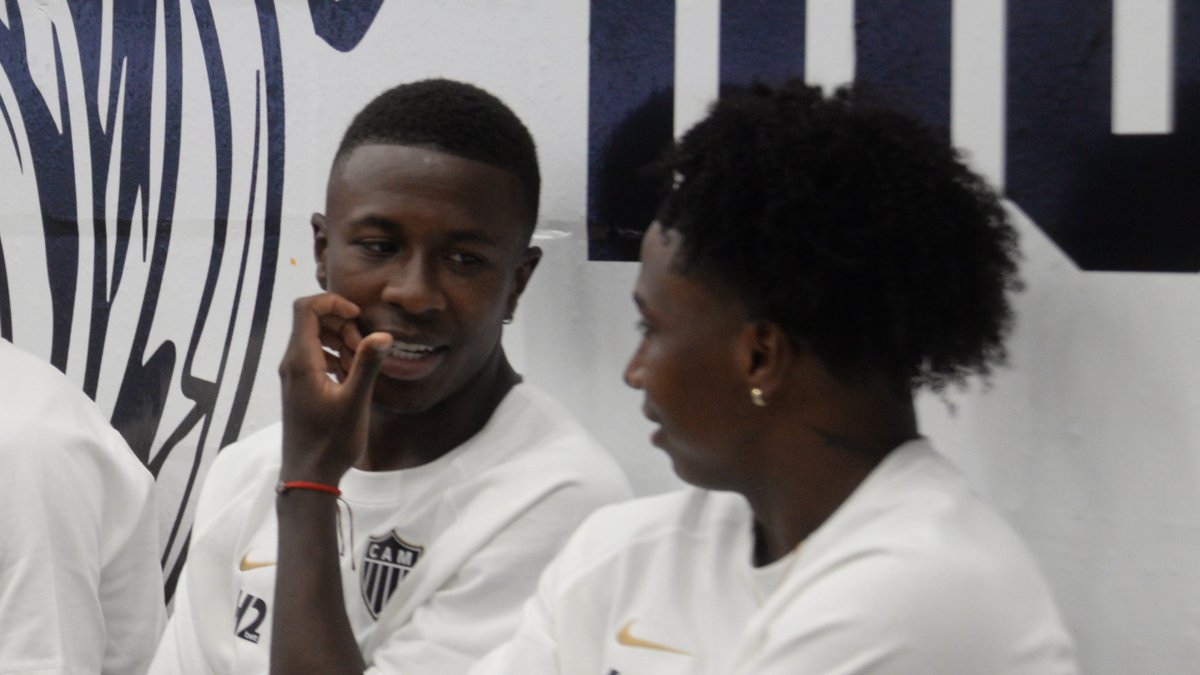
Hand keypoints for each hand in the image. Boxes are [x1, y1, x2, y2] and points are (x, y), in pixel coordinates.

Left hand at [278, 293, 393, 484]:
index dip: (333, 303)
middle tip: (362, 347)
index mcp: (301, 360)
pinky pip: (315, 356)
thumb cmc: (330, 442)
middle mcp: (291, 363)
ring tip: (359, 364)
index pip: (306, 308)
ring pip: (314, 338)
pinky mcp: (299, 386)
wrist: (308, 475)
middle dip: (341, 324)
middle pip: (311, 320)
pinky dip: (335, 356)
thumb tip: (383, 335)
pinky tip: (351, 376)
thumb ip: (367, 365)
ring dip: (340, 341)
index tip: (358, 318)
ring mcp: (293, 375)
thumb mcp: (355, 402)